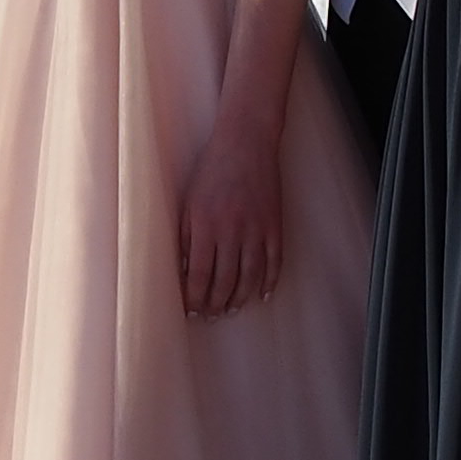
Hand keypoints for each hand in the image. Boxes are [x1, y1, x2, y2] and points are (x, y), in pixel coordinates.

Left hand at [176, 112, 284, 318]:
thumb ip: (186, 236)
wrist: (246, 143)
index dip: (195, 298)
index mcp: (206, 225)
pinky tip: (263, 295)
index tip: (191, 311)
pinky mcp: (275, 225)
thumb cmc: (211, 170)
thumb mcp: (189, 202)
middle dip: (215, 304)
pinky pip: (274, 261)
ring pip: (250, 276)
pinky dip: (270, 282)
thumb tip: (185, 270)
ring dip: (240, 298)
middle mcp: (232, 231)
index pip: (199, 274)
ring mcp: (257, 229)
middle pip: (225, 280)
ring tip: (231, 310)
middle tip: (210, 316)